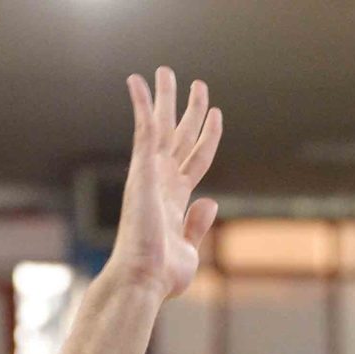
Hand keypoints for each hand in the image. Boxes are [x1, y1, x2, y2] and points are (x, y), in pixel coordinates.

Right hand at [108, 67, 222, 299]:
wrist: (143, 281)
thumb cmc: (162, 274)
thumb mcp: (190, 247)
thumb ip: (198, 223)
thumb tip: (210, 201)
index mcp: (174, 200)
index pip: (195, 159)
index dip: (208, 136)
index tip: (216, 113)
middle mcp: (161, 183)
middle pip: (179, 137)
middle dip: (189, 109)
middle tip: (197, 84)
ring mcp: (150, 176)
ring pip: (162, 127)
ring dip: (165, 98)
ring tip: (168, 71)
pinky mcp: (141, 171)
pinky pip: (144, 130)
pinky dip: (142, 105)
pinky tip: (138, 82)